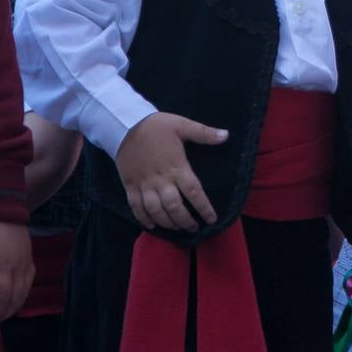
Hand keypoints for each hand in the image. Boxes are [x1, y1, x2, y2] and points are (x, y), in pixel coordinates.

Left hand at [0, 220, 33, 325]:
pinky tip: (15, 294)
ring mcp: (27, 259)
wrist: (0, 202)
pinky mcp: (30, 254)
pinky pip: (30, 278)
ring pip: (26, 289)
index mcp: (2, 265)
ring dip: (15, 304)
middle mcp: (19, 265)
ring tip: (3, 312)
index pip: (2, 296)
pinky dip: (23, 291)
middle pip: (17, 297)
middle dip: (5, 312)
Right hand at [115, 112, 227, 230]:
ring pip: (155, 210)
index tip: (211, 218)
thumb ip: (203, 133)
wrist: (125, 124)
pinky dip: (143, 218)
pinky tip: (151, 226)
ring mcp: (144, 184)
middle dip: (185, 221)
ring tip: (176, 228)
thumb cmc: (156, 126)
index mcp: (176, 166)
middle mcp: (161, 179)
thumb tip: (226, 135)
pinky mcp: (130, 185)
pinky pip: (136, 206)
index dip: (203, 208)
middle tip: (194, 227)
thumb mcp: (181, 125)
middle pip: (174, 207)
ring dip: (167, 222)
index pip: (193, 192)